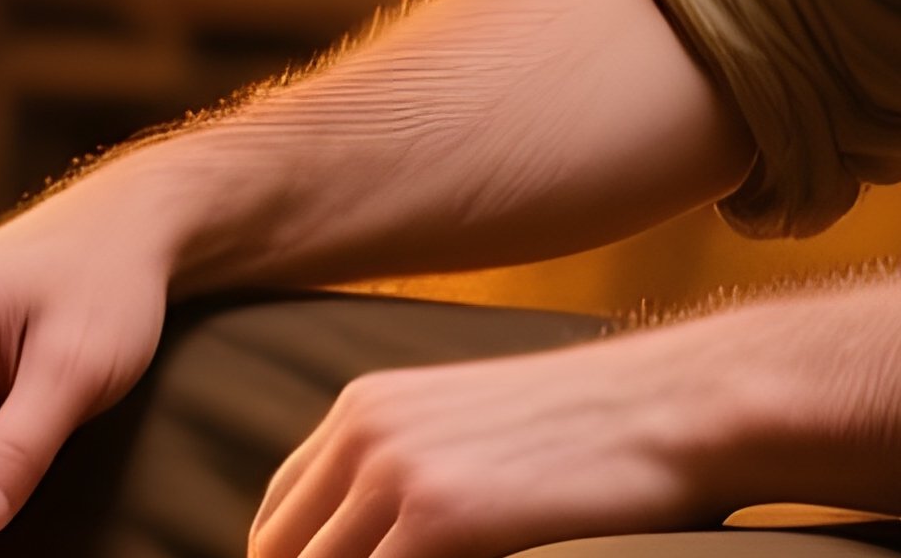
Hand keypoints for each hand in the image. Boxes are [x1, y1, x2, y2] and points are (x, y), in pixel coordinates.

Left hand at [249, 327, 726, 557]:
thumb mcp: (467, 435)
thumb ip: (408, 478)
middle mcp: (360, 432)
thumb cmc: (588, 431)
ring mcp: (393, 473)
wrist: (668, 405)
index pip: (280, 513)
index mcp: (361, 410)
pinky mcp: (437, 518)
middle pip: (281, 551)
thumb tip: (381, 541)